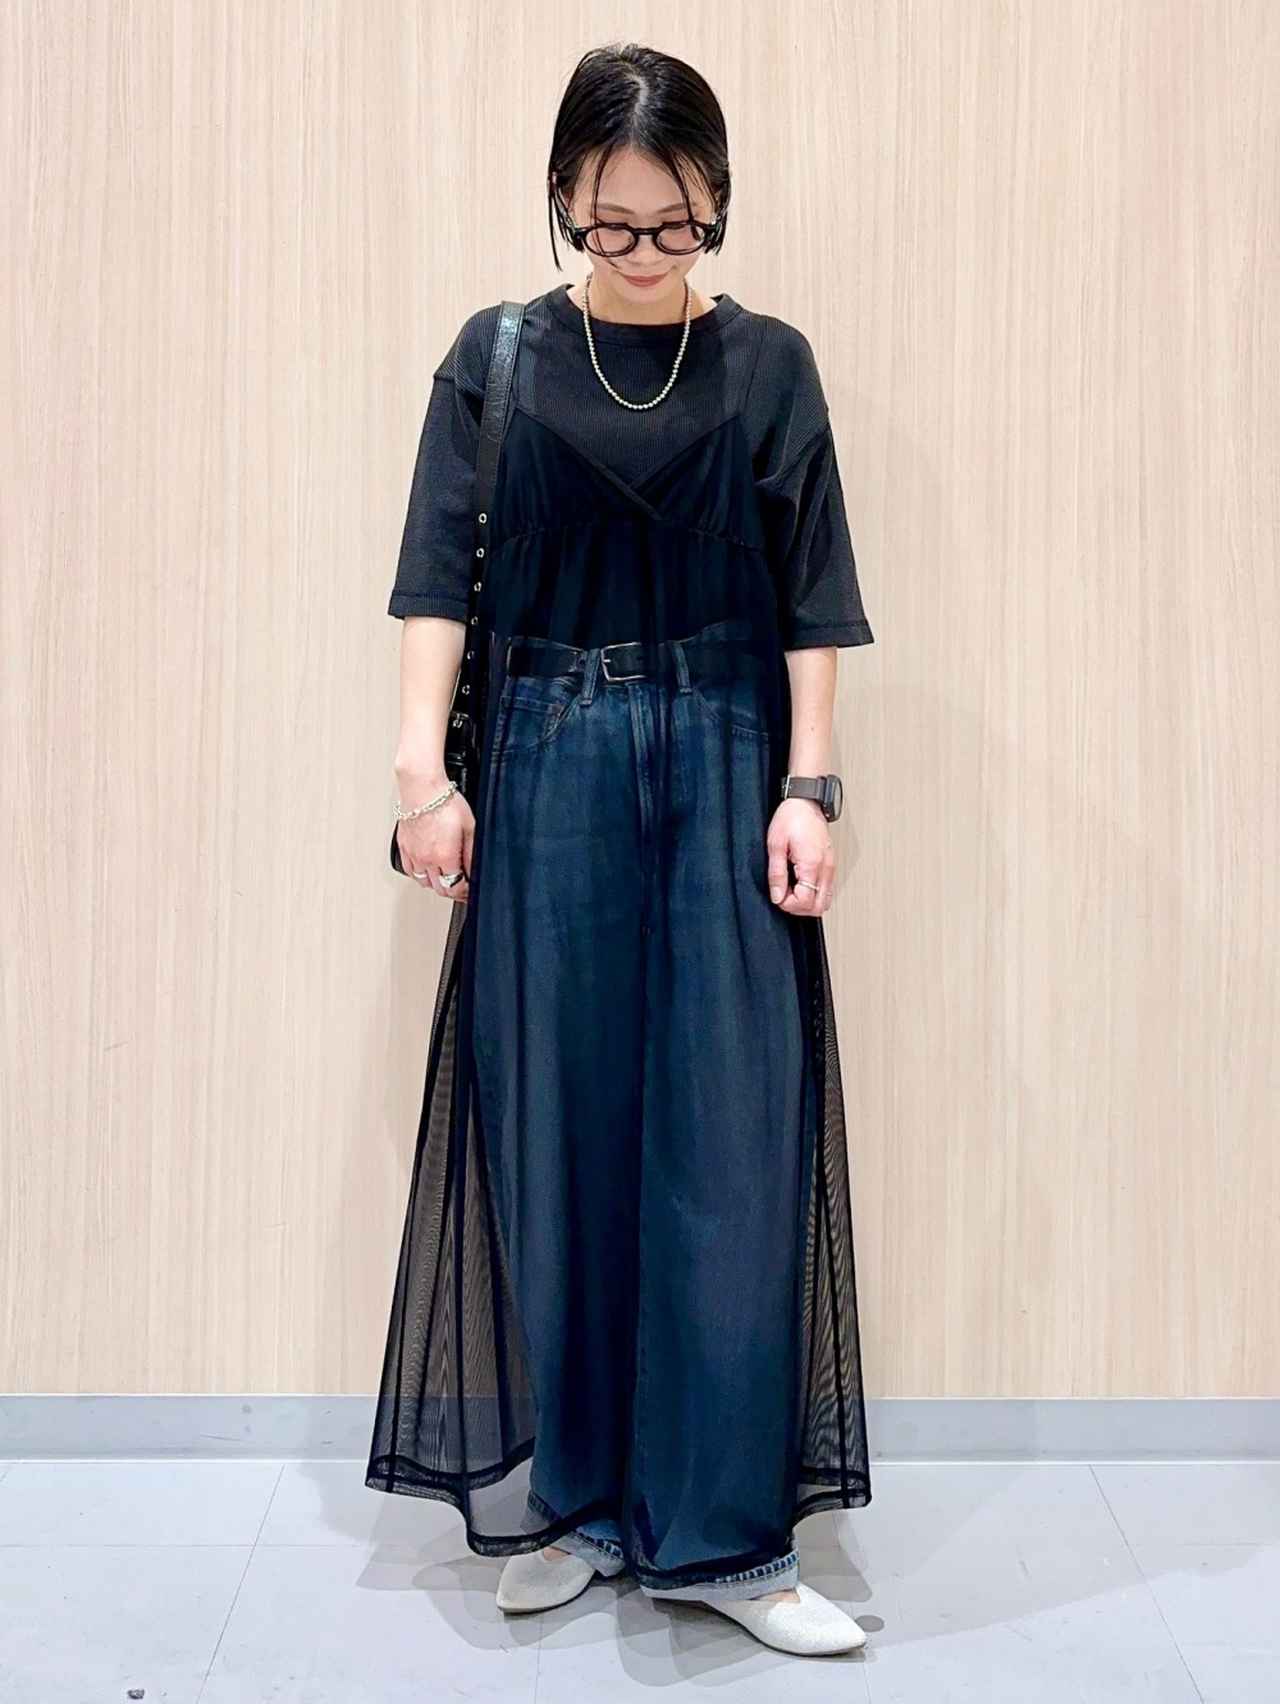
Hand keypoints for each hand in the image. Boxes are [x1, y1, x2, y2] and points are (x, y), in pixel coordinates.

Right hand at [395, 788, 474, 902]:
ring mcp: (413, 855)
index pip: (456, 888)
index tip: (471, 891)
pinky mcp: (404, 847)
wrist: (422, 787)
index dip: (466, 893)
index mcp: (445, 856)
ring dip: (436, 884)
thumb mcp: (470, 827)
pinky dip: (420, 875)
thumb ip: (471, 853)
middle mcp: (426, 859)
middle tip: (462, 886)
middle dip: (453, 890)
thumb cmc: (445, 801)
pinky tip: (428, 869)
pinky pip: (410, 871)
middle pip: (440, 889)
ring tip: (446, 878)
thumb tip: (474, 871)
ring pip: (424, 883)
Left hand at [766, 798, 834, 914]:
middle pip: (818, 907)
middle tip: (783, 895)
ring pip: (825, 901)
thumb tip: (776, 896)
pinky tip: (800, 884)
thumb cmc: (791, 817)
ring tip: (791, 889)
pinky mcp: (830, 864)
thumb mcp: (775, 844)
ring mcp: (830, 867)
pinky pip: (826, 890)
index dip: (788, 904)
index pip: (805, 901)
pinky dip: (814, 894)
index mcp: (812, 863)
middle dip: (798, 908)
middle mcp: (825, 868)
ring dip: (807, 902)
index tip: (777, 895)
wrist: (806, 802)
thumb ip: (776, 874)